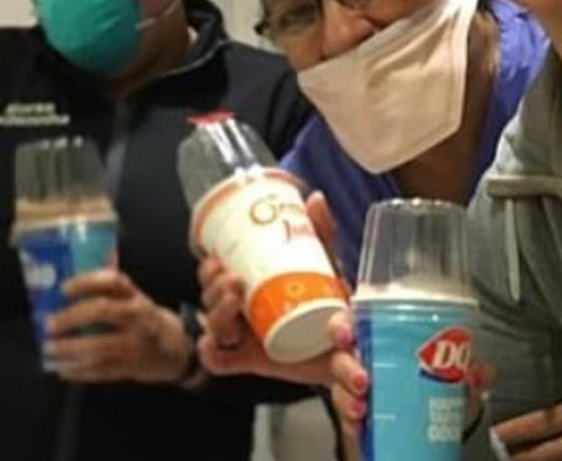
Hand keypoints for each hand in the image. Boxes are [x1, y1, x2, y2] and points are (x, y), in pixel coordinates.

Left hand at [45, 269, 190, 383]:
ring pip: (99, 345)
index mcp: (137, 297)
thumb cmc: (147, 321)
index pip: (113, 281)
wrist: (177, 350)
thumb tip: (71, 282)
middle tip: (50, 324)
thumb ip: (109, 293)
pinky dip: (79, 371)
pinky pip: (101, 370)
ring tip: (50, 349)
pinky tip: (63, 369)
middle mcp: (138, 317)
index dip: (87, 282)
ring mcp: (135, 344)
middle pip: (102, 310)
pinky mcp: (131, 368)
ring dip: (70, 348)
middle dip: (72, 317)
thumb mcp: (136, 301)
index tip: (64, 288)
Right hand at [196, 191, 346, 383]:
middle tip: (232, 278)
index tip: (216, 259)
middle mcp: (242, 311)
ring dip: (216, 311)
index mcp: (251, 286)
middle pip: (210, 299)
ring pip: (212, 326)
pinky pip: (218, 361)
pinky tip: (214, 343)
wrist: (352, 343)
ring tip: (235, 298)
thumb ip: (321, 233)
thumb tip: (316, 199)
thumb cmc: (333, 303)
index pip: (216, 275)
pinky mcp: (250, 361)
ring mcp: (244, 338)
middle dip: (213, 287)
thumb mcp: (326, 265)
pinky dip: (210, 353)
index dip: (209, 268)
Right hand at [330, 310, 490, 440]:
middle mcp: (361, 357)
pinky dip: (351, 422)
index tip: (347, 335)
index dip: (341, 326)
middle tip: (364, 381)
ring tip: (363, 409)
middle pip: (340, 356)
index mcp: (378, 333)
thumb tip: (481, 372)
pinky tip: (360, 426)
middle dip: (347, 368)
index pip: (349, 321)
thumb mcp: (451, 363)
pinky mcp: (356, 413)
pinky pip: (346, 417)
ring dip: (348, 398)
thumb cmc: (433, 372)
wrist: (436, 409)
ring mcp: (354, 387)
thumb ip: (467, 363)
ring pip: (339, 388)